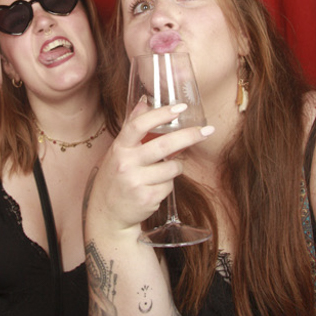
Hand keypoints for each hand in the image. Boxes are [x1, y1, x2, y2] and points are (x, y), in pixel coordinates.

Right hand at [87, 100, 214, 235]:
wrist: (108, 213)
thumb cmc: (116, 177)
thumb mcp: (118, 151)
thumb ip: (132, 127)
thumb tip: (145, 101)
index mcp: (119, 148)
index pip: (138, 125)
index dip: (160, 115)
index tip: (180, 108)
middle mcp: (126, 163)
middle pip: (163, 145)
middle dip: (189, 136)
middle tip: (207, 131)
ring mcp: (136, 182)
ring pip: (172, 168)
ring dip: (175, 167)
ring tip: (163, 171)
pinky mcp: (147, 198)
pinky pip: (170, 186)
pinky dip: (167, 185)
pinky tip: (154, 187)